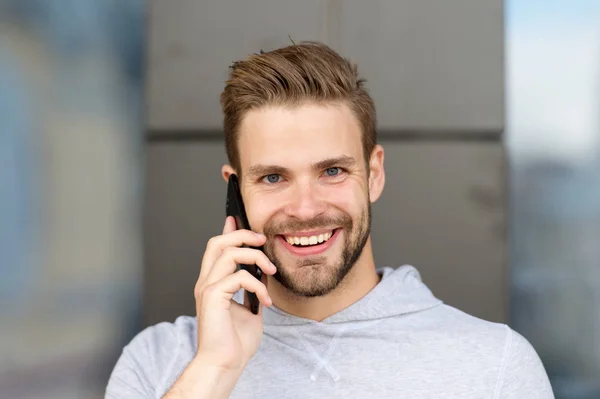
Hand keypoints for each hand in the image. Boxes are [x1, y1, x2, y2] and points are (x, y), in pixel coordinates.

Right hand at [193, 216, 276, 371]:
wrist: (225, 363)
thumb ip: (253, 289)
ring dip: (255, 257)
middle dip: (242, 235)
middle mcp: (206, 282)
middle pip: (218, 242)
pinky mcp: (212, 296)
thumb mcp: (250, 308)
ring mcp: (207, 288)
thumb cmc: (235, 341)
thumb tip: (264, 272)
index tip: (237, 218)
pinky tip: (266, 300)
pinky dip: (258, 285)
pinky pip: (238, 277)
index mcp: (212, 283)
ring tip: (271, 271)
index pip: (217, 248)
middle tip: (262, 240)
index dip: (228, 230)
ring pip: (228, 253)